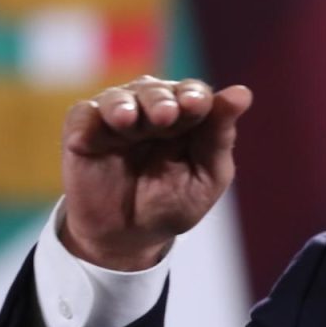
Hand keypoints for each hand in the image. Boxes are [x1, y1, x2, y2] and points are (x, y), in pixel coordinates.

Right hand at [60, 77, 252, 269]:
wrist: (129, 237)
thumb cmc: (173, 203)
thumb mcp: (206, 176)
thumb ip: (219, 137)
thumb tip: (242, 93)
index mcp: (187, 117)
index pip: (193, 93)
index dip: (195, 96)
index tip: (198, 105)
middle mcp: (151, 109)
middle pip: (157, 90)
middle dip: (162, 99)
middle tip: (167, 115)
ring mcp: (116, 117)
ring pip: (120, 96)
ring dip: (127, 103)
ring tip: (131, 119)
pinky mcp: (83, 130)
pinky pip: (84, 115)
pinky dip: (93, 117)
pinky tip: (103, 127)